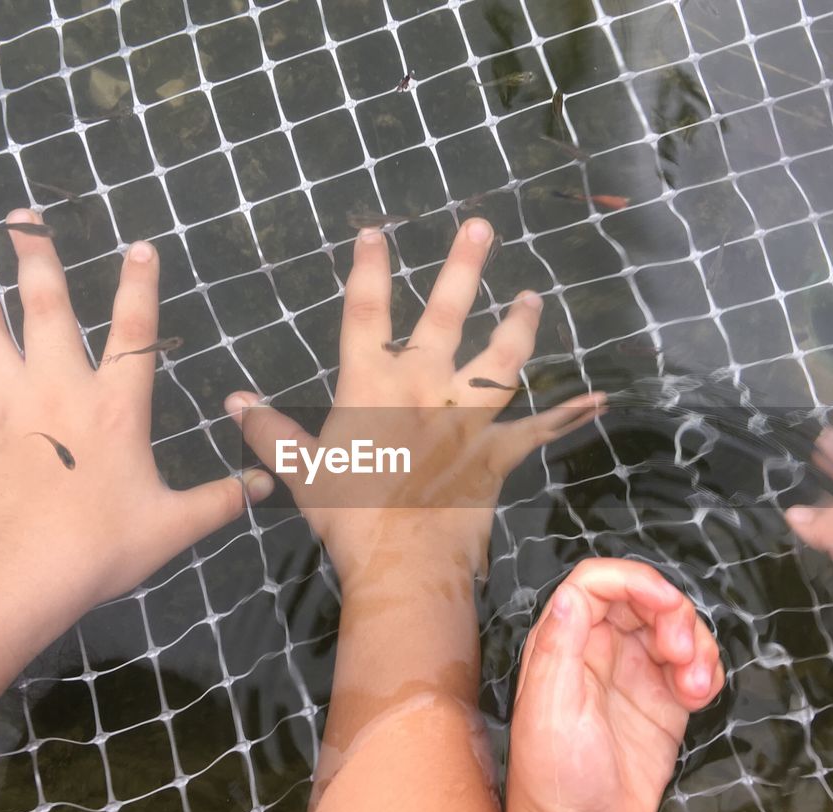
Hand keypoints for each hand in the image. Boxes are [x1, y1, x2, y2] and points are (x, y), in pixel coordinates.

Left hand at [0, 209, 270, 607]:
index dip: (139, 285)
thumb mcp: (174, 526)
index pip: (134, 331)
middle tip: (23, 216)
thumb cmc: (99, 548)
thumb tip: (267, 484)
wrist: (16, 577)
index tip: (139, 244)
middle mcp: (55, 388)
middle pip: (46, 307)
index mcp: (114, 406)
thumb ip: (222, 499)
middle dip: (36, 256)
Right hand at [224, 219, 601, 586]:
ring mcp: (467, 418)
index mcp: (372, 386)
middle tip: (481, 227)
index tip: (376, 232)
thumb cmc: (348, 516)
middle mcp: (425, 388)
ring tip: (534, 297)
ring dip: (519, 327)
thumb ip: (270, 432)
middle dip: (463, 268)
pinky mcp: (498, 452)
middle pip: (445, 316)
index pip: (366, 314)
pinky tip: (599, 399)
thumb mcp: (300, 472)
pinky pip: (539, 429)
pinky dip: (570, 415)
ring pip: (500, 360)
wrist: (403, 563)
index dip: (369, 270)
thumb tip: (233, 402)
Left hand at [506, 558, 723, 811]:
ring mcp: (633, 673)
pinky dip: (705, 670)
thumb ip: (559, 647)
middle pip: (643, 599)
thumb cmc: (552, 777)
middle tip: (679, 651)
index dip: (634, 580)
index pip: (596, 583)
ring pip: (673, 627)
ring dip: (695, 644)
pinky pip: (692, 665)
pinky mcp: (663, 701)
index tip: (663, 602)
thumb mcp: (550, 710)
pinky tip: (699, 695)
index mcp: (562, 642)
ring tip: (693, 683)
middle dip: (672, 613)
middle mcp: (597, 649)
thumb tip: (570, 596)